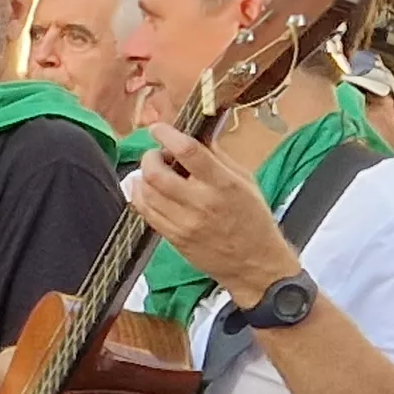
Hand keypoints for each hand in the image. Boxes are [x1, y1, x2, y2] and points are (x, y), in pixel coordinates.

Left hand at [128, 123, 299, 307]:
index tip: (158, 128)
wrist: (254, 265)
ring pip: (146, 193)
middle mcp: (201, 203)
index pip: (188, 152)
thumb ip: (218, 158)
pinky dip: (139, 196)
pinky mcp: (174, 238)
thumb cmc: (253, 220)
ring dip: (142, 176)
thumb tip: (197, 134)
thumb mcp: (245, 181)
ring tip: (151, 172)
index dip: (167, 135)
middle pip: (157, 173)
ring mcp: (184, 223)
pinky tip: (144, 189)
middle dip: (150, 157)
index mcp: (223, 184)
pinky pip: (145, 213)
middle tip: (157, 155)